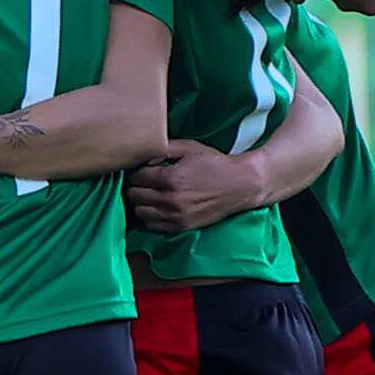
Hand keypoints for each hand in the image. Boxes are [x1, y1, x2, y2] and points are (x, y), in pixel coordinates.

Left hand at [125, 144, 265, 232]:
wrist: (240, 185)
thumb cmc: (215, 163)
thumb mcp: (190, 147)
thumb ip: (163, 149)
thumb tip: (142, 154)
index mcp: (170, 178)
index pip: (135, 177)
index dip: (136, 171)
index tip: (142, 169)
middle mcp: (170, 199)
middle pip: (134, 195)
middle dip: (136, 186)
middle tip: (145, 181)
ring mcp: (176, 216)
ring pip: (139, 212)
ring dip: (141, 202)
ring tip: (151, 194)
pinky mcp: (181, 227)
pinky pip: (152, 226)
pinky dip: (151, 216)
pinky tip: (160, 206)